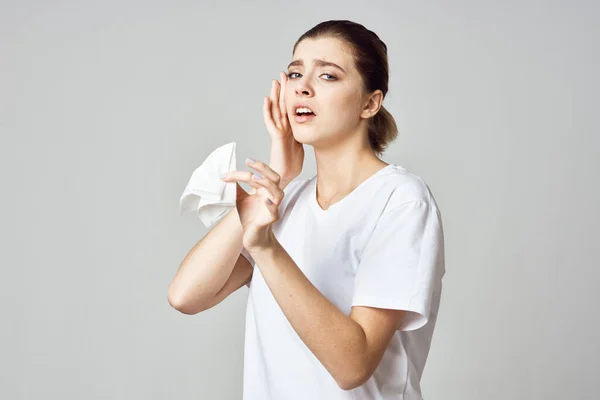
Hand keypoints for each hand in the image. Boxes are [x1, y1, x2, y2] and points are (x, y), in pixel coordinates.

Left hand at [221, 158, 283, 251]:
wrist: (253, 237)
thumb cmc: (250, 217)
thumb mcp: (240, 199)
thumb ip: (237, 187)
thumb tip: (227, 175)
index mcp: (264, 190)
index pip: (256, 175)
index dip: (241, 173)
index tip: (226, 174)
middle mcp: (271, 196)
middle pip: (274, 177)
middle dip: (262, 167)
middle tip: (248, 161)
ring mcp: (273, 207)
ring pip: (278, 192)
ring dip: (267, 183)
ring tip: (254, 177)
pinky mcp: (271, 219)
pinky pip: (274, 211)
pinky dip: (271, 205)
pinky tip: (265, 201)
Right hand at [265, 72, 304, 188]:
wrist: (284, 176)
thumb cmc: (291, 164)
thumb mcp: (302, 144)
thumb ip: (305, 134)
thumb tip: (315, 127)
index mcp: (290, 128)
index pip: (290, 107)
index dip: (291, 94)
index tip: (293, 81)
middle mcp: (283, 127)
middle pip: (282, 104)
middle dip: (283, 89)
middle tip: (283, 74)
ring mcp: (278, 131)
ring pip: (275, 109)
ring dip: (275, 96)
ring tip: (275, 82)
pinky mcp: (276, 137)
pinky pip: (270, 121)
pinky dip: (267, 110)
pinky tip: (267, 100)